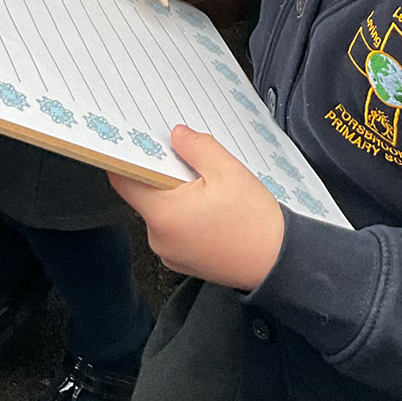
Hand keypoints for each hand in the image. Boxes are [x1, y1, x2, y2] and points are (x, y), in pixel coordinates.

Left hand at [110, 125, 284, 290]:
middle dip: (164, 173)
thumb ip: (197, 147)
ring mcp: (170, 253)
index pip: (124, 180)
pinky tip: (212, 207)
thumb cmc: (253, 223)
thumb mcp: (228, 171)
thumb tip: (177, 136)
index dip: (129, 157)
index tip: (141, 141)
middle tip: (190, 160)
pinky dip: (187, 214)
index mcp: (163, 214)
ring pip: (163, 211)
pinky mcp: (184, 260)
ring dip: (178, 194)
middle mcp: (159, 237)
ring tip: (209, 187)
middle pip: (146, 194)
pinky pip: (175, 229)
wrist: (277, 264)